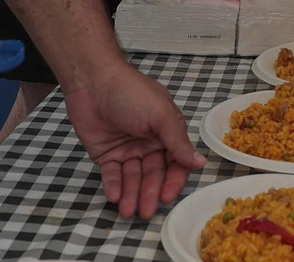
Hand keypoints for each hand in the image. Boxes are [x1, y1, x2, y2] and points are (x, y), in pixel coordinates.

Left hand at [63, 62, 205, 219]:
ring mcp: (128, 150)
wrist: (92, 81)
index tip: (167, 197)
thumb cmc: (131, 93)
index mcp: (167, 132)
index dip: (172, 181)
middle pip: (153, 174)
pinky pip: (112, 174)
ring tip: (127, 211)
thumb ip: (178, 141)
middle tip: (145, 212)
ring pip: (133, 178)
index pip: (175, 163)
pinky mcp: (106, 155)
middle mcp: (149, 143)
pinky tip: (113, 196)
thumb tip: (201, 163)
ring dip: (131, 194)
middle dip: (150, 193)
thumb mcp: (160, 114)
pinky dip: (113, 186)